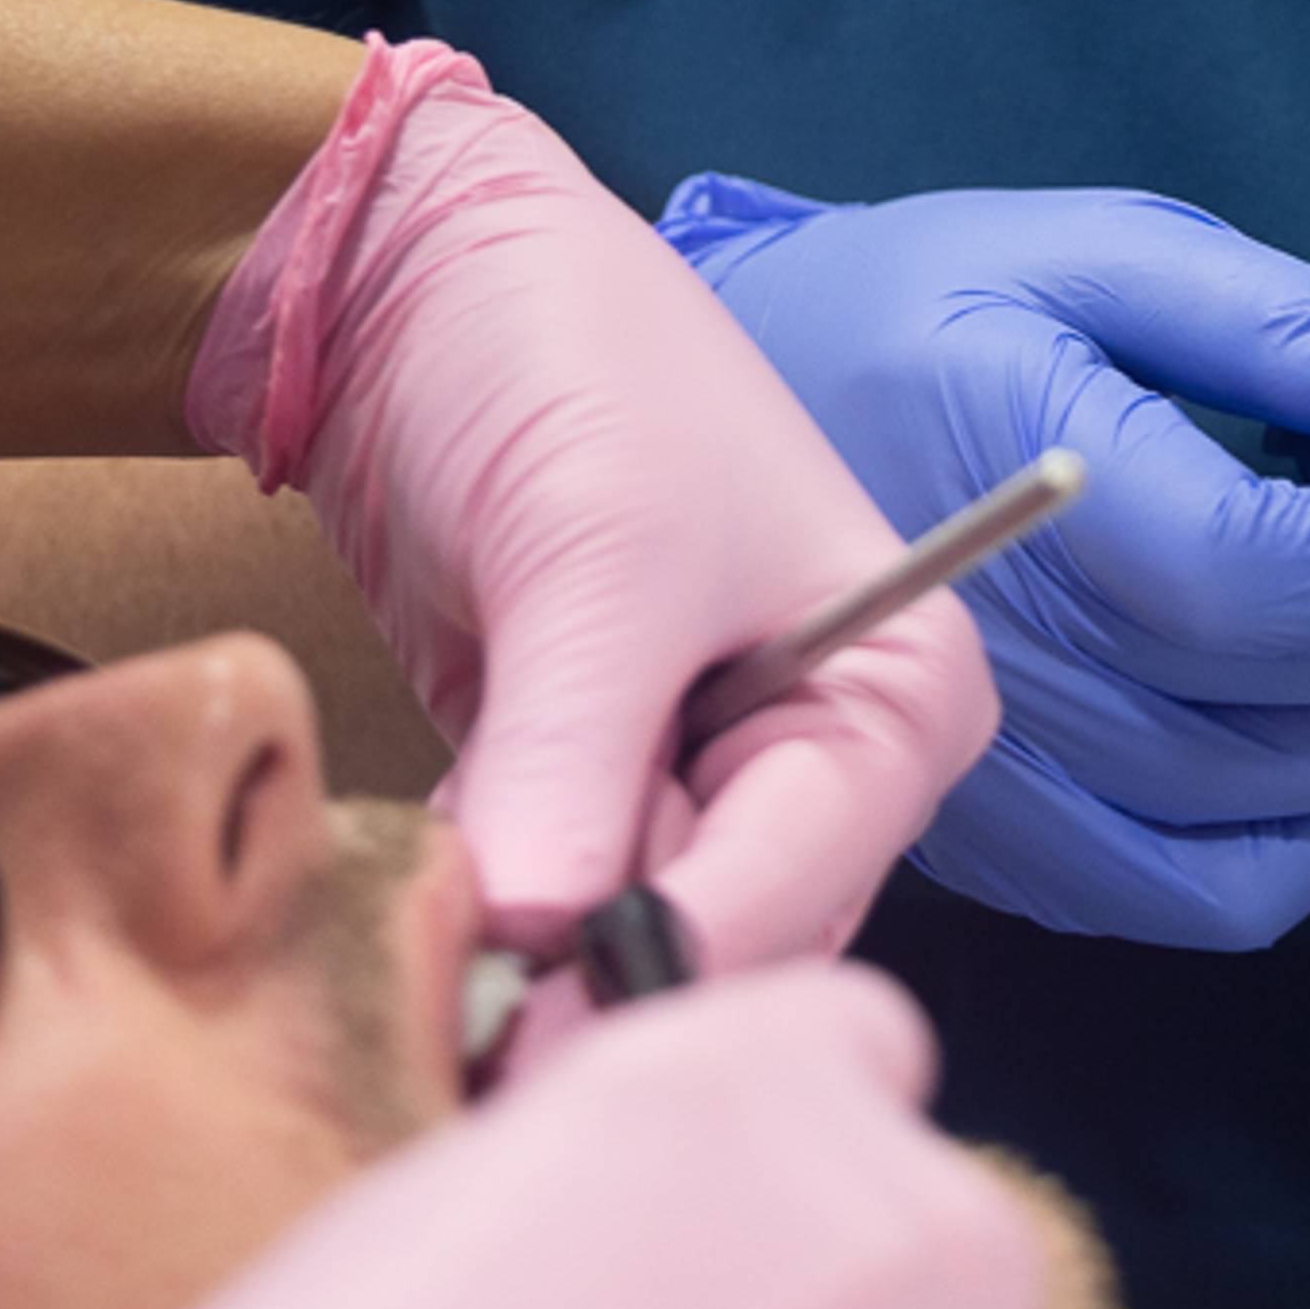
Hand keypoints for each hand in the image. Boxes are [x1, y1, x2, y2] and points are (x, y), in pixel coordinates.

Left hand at [190, 43, 995, 956]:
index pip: (797, 884)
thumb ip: (577, 756)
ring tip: (430, 941)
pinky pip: (540, 900)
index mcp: (893, 692)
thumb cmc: (566, 359)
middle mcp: (816, 758)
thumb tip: (537, 943)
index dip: (664, 964)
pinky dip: (479, 912)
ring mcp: (692, 775)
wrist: (416, 277)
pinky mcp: (579, 781)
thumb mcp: (593, 554)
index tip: (528, 1031)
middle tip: (459, 1016)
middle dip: (589, 978)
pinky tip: (422, 889)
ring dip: (522, 956)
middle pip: (722, 942)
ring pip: (621, 942)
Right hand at [656, 176, 1309, 946]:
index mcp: (1027, 485)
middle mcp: (1011, 653)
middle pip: (1276, 712)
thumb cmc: (904, 319)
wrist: (726, 433)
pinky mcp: (1001, 842)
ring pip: (1257, 818)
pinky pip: (1193, 894)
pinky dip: (1291, 843)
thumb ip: (1257, 315)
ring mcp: (998, 772)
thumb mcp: (1076, 252)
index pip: (1250, 579)